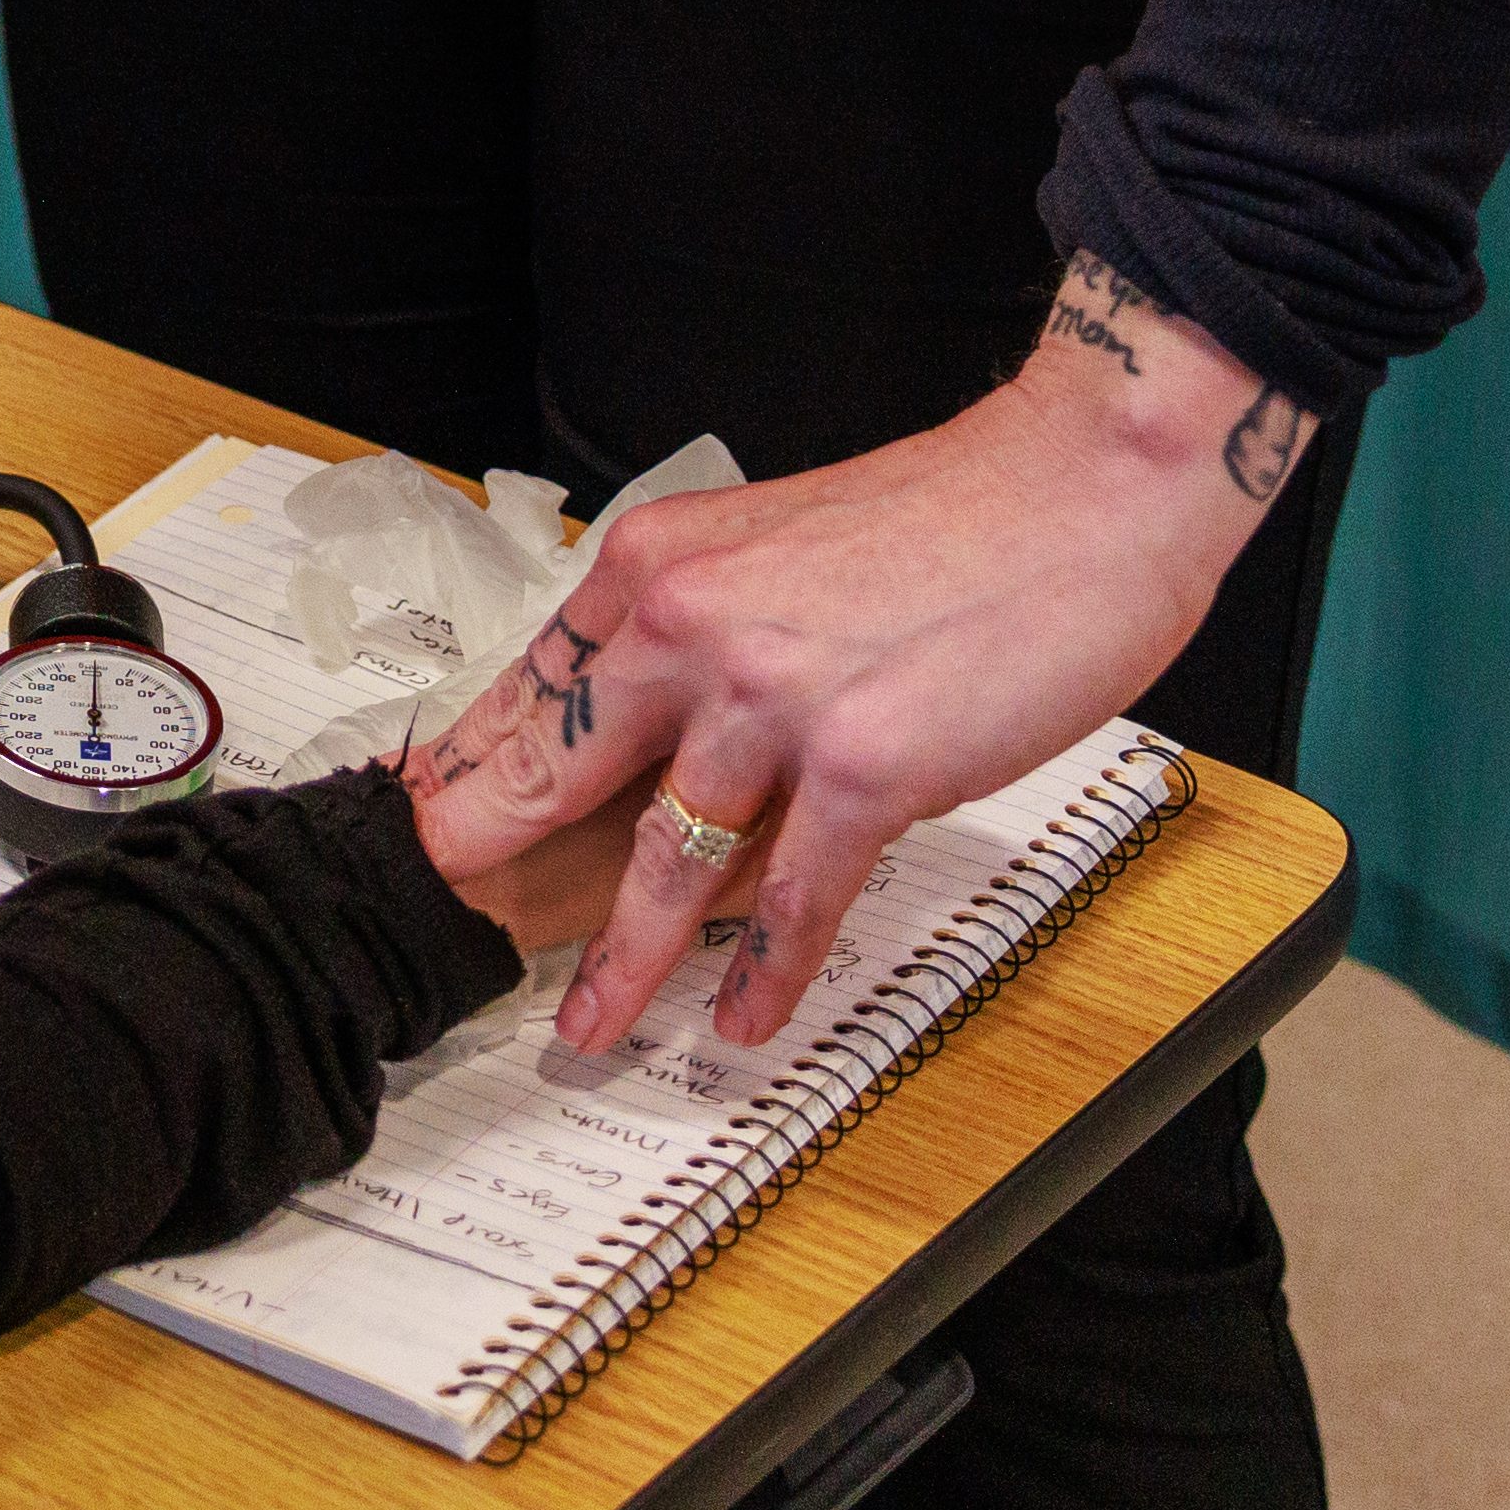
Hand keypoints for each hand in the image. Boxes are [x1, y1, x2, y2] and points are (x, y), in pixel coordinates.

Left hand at [409, 253, 1311, 1053]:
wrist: (1080, 485)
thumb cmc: (948, 516)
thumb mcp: (772, 544)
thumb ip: (705, 626)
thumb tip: (658, 719)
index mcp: (658, 565)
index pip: (537, 683)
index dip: (475, 763)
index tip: (428, 817)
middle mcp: (693, 625)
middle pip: (564, 769)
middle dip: (498, 858)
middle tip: (450, 918)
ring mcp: (773, 700)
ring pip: (667, 859)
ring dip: (628, 961)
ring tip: (593, 1024)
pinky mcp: (865, 767)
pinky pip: (795, 897)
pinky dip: (768, 972)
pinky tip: (743, 1019)